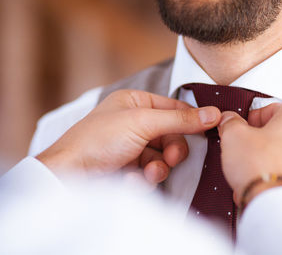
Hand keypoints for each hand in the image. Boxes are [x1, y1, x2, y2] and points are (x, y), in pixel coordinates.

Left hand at [37, 90, 220, 184]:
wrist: (69, 174)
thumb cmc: (97, 140)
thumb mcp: (142, 122)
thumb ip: (180, 120)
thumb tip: (212, 113)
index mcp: (134, 102)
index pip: (173, 108)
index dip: (192, 118)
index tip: (212, 126)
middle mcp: (133, 122)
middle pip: (171, 135)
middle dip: (172, 150)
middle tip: (170, 157)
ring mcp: (130, 146)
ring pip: (162, 157)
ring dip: (158, 168)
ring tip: (147, 173)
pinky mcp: (127, 167)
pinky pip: (149, 173)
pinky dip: (143, 179)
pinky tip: (130, 180)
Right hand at [218, 103, 281, 206]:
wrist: (276, 207)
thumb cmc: (262, 168)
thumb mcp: (234, 135)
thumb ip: (230, 122)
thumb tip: (229, 121)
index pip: (268, 109)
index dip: (249, 120)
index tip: (240, 129)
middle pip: (278, 131)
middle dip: (259, 140)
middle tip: (244, 148)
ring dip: (267, 159)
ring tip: (249, 169)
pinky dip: (275, 176)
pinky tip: (259, 182)